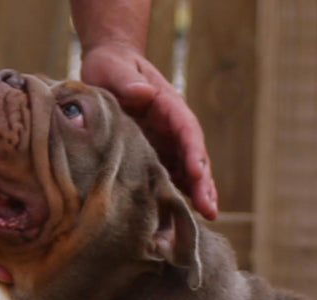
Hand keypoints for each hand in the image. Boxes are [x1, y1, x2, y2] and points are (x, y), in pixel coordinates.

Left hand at [81, 42, 217, 219]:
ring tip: (209, 215)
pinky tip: (188, 214)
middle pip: (195, 154)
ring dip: (200, 192)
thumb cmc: (110, 67)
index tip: (196, 172)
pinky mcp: (160, 155)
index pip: (187, 128)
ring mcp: (169, 142)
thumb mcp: (112, 68)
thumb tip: (144, 92)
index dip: (193, 151)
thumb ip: (126, 79)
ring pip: (190, 169)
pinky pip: (175, 176)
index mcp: (167, 104)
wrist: (108, 70)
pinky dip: (183, 194)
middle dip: (203, 182)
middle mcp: (173, 126)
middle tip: (209, 207)